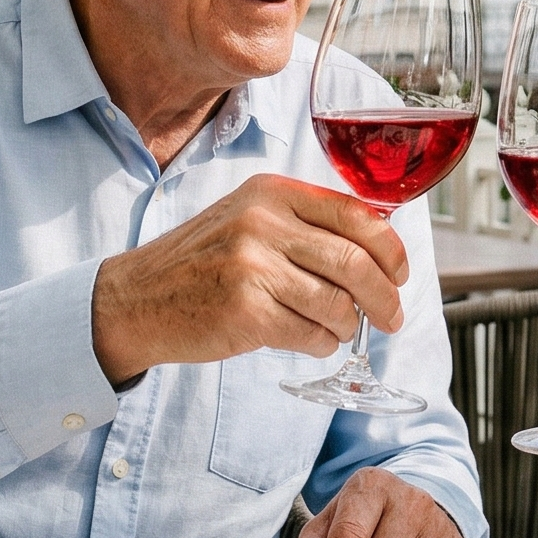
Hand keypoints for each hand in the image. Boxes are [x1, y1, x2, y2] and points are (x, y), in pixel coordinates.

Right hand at [91, 174, 408, 383]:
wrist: (136, 299)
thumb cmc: (200, 263)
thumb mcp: (249, 218)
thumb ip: (304, 223)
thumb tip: (378, 244)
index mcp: (272, 192)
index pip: (357, 215)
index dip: (391, 249)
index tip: (401, 274)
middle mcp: (263, 222)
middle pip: (356, 261)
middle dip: (385, 297)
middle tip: (390, 318)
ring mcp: (253, 266)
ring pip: (338, 303)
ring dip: (348, 326)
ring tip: (336, 330)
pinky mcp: (245, 312)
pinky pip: (311, 335)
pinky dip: (320, 344)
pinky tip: (307, 340)